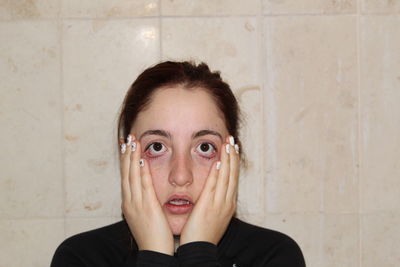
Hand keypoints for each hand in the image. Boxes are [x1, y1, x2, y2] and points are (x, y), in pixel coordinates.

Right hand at [120, 135, 173, 254]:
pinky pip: (144, 186)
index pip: (126, 177)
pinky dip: (141, 172)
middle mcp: (130, 201)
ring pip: (132, 176)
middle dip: (126, 154)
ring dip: (132, 158)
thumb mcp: (145, 215)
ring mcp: (137, 204)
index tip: (126, 146)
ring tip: (133, 142)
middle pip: (126, 173)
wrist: (154, 252)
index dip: (126, 160)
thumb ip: (145, 201)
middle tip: (127, 138)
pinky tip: (142, 160)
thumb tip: (146, 191)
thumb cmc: (153, 235)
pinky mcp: (147, 207)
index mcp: (130, 203)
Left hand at [180, 136, 239, 244]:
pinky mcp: (209, 205)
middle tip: (233, 140)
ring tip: (228, 144)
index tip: (233, 149)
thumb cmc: (202, 234)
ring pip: (226, 177)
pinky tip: (219, 161)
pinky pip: (214, 185)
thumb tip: (212, 192)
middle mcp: (227, 202)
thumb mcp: (213, 216)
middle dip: (233, 156)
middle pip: (232, 174)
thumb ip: (213, 202)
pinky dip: (218, 172)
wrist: (199, 250)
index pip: (232, 178)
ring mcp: (219, 203)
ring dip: (227, 159)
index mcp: (228, 204)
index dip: (233, 162)